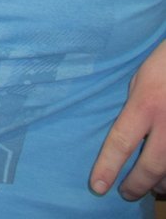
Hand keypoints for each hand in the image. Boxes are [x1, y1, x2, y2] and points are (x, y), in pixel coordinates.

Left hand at [91, 37, 165, 199]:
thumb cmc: (165, 63)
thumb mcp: (140, 79)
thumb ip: (134, 107)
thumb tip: (129, 132)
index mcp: (145, 104)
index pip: (121, 142)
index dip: (108, 167)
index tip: (97, 186)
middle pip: (151, 166)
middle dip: (136, 185)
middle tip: (126, 193)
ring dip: (162, 184)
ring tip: (153, 188)